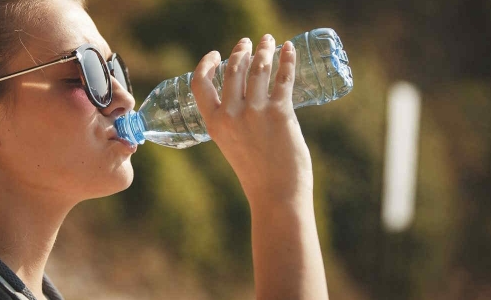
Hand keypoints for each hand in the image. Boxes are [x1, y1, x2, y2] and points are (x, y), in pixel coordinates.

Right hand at [191, 34, 312, 201]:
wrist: (276, 194)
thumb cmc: (257, 173)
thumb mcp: (232, 144)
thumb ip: (233, 121)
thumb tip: (247, 95)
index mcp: (214, 124)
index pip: (200, 84)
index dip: (206, 64)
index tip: (216, 53)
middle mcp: (231, 115)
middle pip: (233, 69)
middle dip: (241, 50)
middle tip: (250, 42)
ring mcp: (255, 113)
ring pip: (258, 68)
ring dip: (264, 49)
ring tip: (269, 41)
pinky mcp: (280, 113)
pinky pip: (283, 78)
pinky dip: (287, 59)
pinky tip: (289, 48)